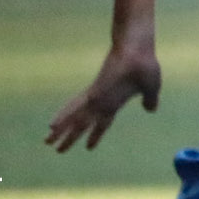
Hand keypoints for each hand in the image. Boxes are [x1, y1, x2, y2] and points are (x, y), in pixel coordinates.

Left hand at [46, 35, 162, 152]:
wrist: (137, 49)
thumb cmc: (145, 65)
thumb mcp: (151, 87)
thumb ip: (149, 99)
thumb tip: (151, 110)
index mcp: (115, 102)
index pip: (103, 122)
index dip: (95, 135)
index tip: (88, 148)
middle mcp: (101, 101)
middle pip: (83, 123)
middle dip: (70, 136)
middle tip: (56, 149)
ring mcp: (95, 96)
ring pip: (75, 118)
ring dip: (61, 130)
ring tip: (47, 142)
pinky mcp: (93, 91)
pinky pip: (75, 108)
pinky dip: (63, 117)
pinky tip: (52, 125)